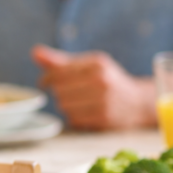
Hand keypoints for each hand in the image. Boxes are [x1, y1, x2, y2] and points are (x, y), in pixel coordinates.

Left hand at [32, 45, 156, 129]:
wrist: (137, 102)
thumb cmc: (106, 79)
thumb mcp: (87, 64)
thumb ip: (59, 60)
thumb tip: (35, 52)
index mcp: (96, 63)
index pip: (58, 72)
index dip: (47, 78)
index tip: (46, 81)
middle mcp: (102, 80)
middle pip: (59, 90)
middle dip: (59, 92)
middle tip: (69, 92)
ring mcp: (105, 100)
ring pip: (64, 106)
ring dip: (66, 105)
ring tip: (79, 101)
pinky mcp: (104, 118)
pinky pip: (74, 119)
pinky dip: (74, 117)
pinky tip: (85, 111)